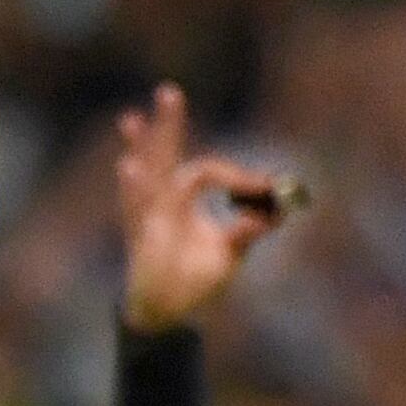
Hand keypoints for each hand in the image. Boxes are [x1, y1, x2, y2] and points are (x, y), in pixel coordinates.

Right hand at [116, 83, 290, 329]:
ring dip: (141, 149)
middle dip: (167, 125)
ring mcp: (148, 219)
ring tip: (130, 120)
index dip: (238, 178)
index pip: (207, 172)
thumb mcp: (229, 254)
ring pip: (145, 178)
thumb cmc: (194, 281)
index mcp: (184, 200)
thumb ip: (248, 231)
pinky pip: (136, 213)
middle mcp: (163, 202)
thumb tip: (278, 211)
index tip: (265, 186)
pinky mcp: (141, 241)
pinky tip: (127, 168)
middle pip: (166, 156)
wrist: (170, 315)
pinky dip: (133, 191)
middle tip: (169, 91)